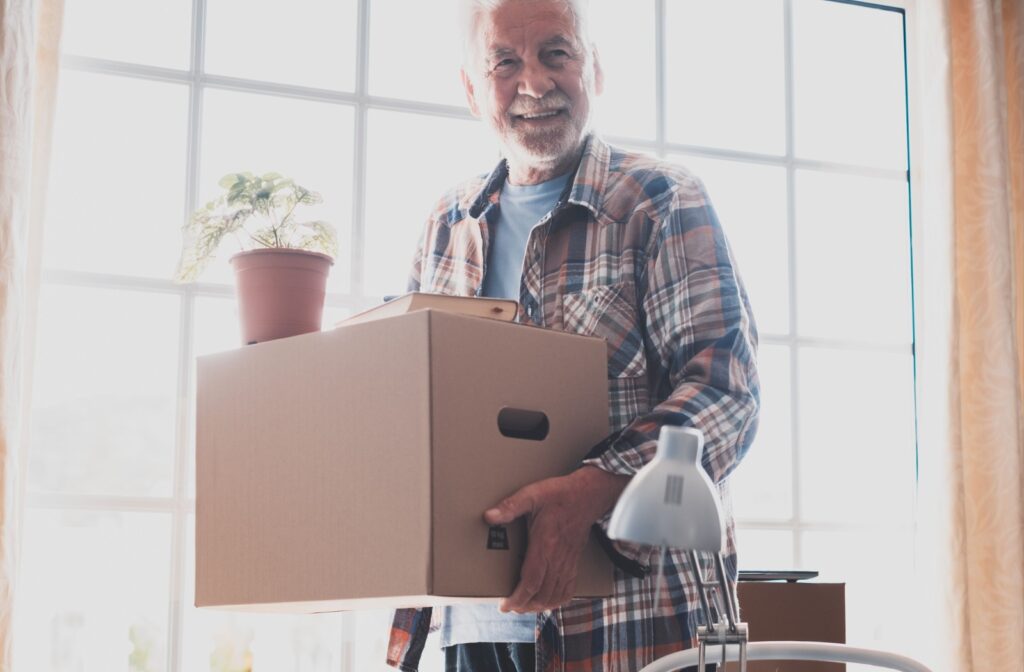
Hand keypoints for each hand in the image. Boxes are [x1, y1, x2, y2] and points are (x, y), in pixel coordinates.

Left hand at [484, 466, 628, 613]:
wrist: (588, 495)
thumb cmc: (559, 495)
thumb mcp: (531, 495)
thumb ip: (510, 506)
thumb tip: (489, 517)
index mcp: (545, 546)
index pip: (531, 583)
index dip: (517, 598)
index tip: (504, 604)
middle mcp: (558, 559)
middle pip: (542, 595)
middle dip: (524, 606)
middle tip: (509, 606)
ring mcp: (568, 562)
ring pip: (555, 596)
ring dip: (538, 606)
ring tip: (523, 606)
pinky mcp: (574, 562)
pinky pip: (568, 589)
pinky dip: (557, 601)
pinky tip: (547, 601)